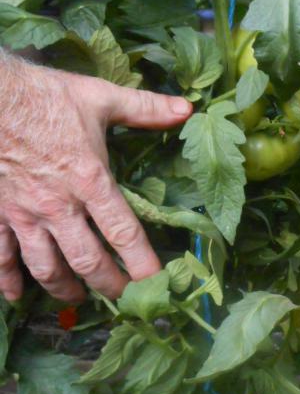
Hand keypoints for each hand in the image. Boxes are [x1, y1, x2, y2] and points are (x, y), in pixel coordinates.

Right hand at [0, 54, 192, 303]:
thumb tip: (188, 109)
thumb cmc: (44, 95)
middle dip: (108, 285)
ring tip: (78, 298)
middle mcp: (58, 205)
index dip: (142, 264)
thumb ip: (145, 108)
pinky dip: (8, 281)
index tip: (156, 284)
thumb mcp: (100, 97)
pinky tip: (17, 296)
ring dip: (64, 288)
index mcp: (90, 180)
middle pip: (88, 261)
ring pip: (46, 267)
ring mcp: (24, 213)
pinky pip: (0, 256)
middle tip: (123, 298)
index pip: (124, 233)